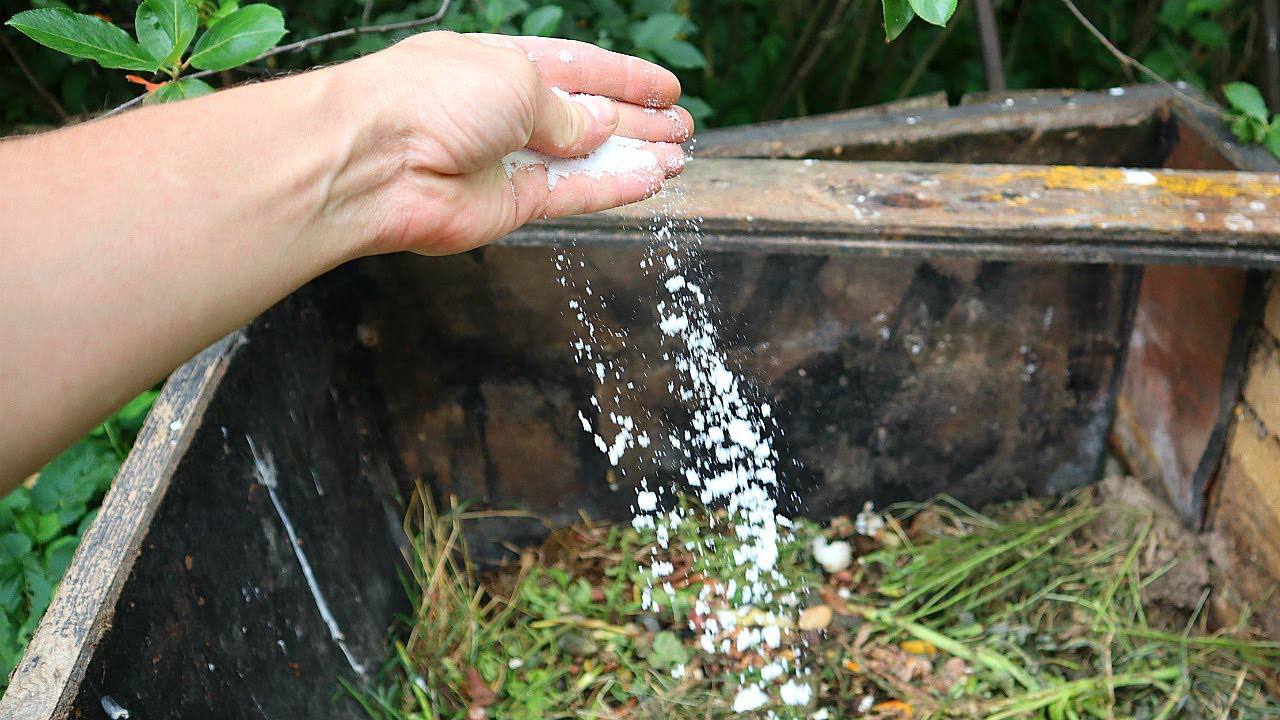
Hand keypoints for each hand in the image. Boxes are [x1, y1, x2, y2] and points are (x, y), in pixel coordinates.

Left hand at [326, 31, 691, 257]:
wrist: (375, 161)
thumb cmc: (431, 98)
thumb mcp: (516, 81)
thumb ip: (567, 109)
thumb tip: (599, 126)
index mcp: (502, 66)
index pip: (577, 67)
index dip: (623, 77)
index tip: (666, 88)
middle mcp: (506, 113)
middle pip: (587, 116)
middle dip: (636, 121)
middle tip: (681, 127)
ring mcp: (509, 162)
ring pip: (586, 160)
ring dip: (633, 156)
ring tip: (678, 156)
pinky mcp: (511, 206)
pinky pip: (573, 197)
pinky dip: (613, 189)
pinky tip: (651, 182)